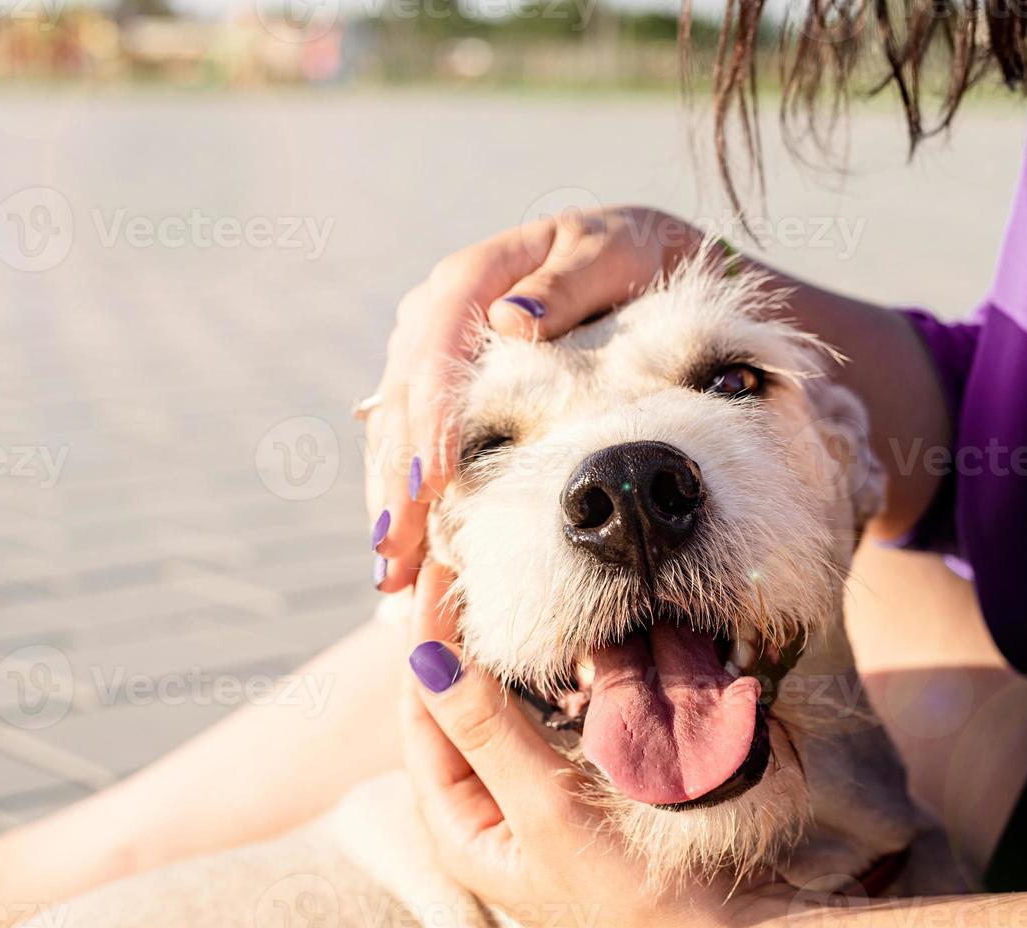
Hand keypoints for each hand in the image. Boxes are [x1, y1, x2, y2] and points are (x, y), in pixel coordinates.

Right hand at [364, 208, 705, 592]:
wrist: (636, 264)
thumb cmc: (628, 257)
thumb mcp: (610, 253)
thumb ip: (565, 284)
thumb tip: (511, 321)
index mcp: (468, 279)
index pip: (433, 352)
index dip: (430, 419)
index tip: (433, 481)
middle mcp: (433, 318)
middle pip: (401, 405)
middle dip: (396, 482)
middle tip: (397, 551)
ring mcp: (428, 359)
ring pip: (394, 437)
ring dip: (391, 505)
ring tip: (394, 574)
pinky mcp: (439, 396)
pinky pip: (412, 452)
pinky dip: (410, 504)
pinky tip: (412, 562)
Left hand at [399, 563, 781, 927]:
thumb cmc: (626, 896)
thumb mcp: (546, 811)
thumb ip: (488, 733)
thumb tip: (425, 658)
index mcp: (460, 826)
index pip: (423, 717)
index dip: (426, 645)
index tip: (440, 578)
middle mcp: (488, 814)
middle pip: (457, 710)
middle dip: (461, 643)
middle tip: (471, 570)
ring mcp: (533, 804)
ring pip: (504, 713)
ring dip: (505, 658)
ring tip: (507, 593)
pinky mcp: (577, 796)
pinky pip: (548, 726)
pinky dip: (549, 684)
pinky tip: (563, 649)